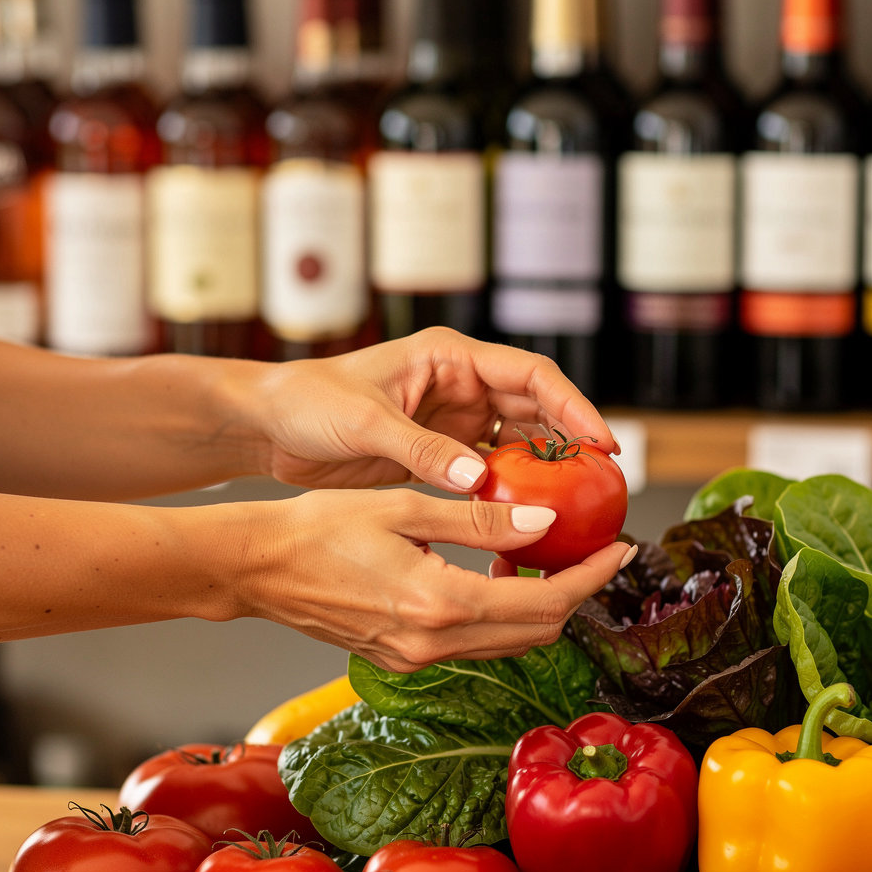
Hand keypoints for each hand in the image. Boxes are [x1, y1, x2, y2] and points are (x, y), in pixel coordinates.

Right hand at [230, 488, 636, 672]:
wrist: (258, 568)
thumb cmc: (317, 529)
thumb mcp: (404, 507)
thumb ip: (480, 520)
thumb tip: (544, 525)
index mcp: (439, 604)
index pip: (544, 602)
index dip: (591, 577)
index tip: (618, 550)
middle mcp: (434, 645)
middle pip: (536, 632)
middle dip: (576, 593)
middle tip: (595, 552)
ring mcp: (417, 659)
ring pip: (508, 641)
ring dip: (540, 604)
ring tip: (549, 556)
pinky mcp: (402, 658)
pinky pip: (474, 642)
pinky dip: (500, 612)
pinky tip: (496, 572)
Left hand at [240, 327, 618, 493]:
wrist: (270, 427)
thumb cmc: (309, 402)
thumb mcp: (365, 421)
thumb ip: (422, 449)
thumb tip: (478, 480)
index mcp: (449, 357)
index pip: (530, 374)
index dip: (572, 404)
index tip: (600, 440)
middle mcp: (459, 385)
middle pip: (534, 409)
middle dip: (570, 439)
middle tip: (601, 478)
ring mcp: (451, 421)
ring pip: (517, 442)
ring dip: (545, 468)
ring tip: (576, 500)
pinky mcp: (438, 454)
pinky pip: (488, 470)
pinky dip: (510, 489)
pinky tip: (528, 514)